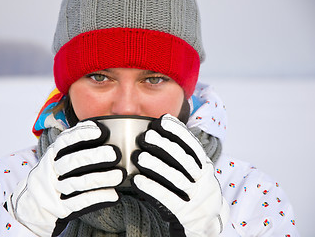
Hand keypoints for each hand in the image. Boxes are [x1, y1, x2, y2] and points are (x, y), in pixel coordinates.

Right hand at [7, 120, 125, 235]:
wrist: (33, 207)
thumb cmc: (56, 177)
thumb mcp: (60, 158)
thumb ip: (77, 147)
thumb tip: (105, 132)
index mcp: (53, 154)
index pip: (66, 140)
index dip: (82, 134)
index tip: (100, 131)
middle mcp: (51, 170)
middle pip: (73, 161)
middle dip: (95, 156)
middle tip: (115, 154)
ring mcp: (54, 190)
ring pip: (78, 182)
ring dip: (101, 178)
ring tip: (120, 175)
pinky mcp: (60, 209)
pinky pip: (80, 203)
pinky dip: (98, 198)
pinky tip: (113, 195)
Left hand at [131, 114, 228, 236]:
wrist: (208, 223)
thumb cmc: (194, 191)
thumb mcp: (196, 172)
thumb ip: (184, 155)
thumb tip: (164, 127)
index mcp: (204, 167)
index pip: (192, 146)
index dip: (177, 132)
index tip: (161, 121)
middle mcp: (203, 180)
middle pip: (184, 160)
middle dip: (165, 146)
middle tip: (146, 136)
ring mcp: (195, 197)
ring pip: (176, 178)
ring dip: (156, 166)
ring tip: (139, 156)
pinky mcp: (185, 213)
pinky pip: (168, 199)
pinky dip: (152, 188)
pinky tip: (138, 180)